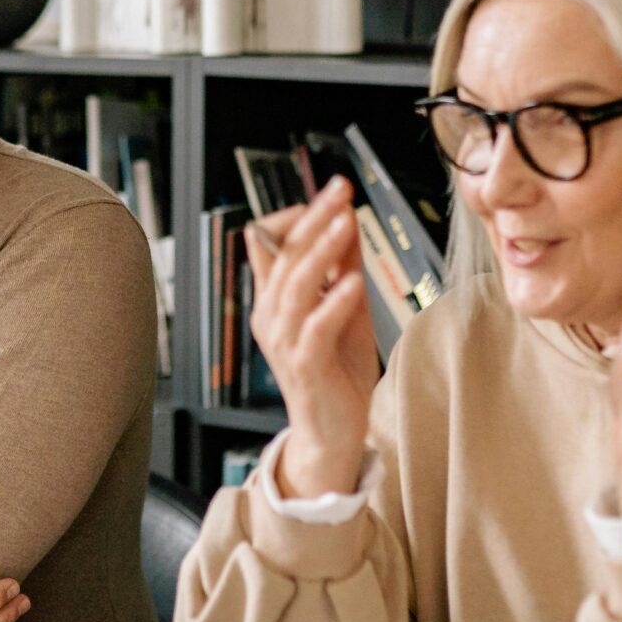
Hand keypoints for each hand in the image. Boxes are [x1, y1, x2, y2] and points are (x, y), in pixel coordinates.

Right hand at [245, 177, 381, 499]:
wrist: (333, 431)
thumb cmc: (337, 372)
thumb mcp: (346, 310)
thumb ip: (343, 269)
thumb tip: (348, 220)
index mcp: (274, 301)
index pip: (269, 243)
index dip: (299, 215)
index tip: (334, 193)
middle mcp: (270, 317)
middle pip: (285, 255)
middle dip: (314, 218)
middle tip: (339, 190)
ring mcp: (283, 341)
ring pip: (296, 285)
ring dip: (322, 251)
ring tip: (346, 223)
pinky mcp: (304, 365)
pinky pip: (315, 327)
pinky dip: (334, 302)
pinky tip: (352, 281)